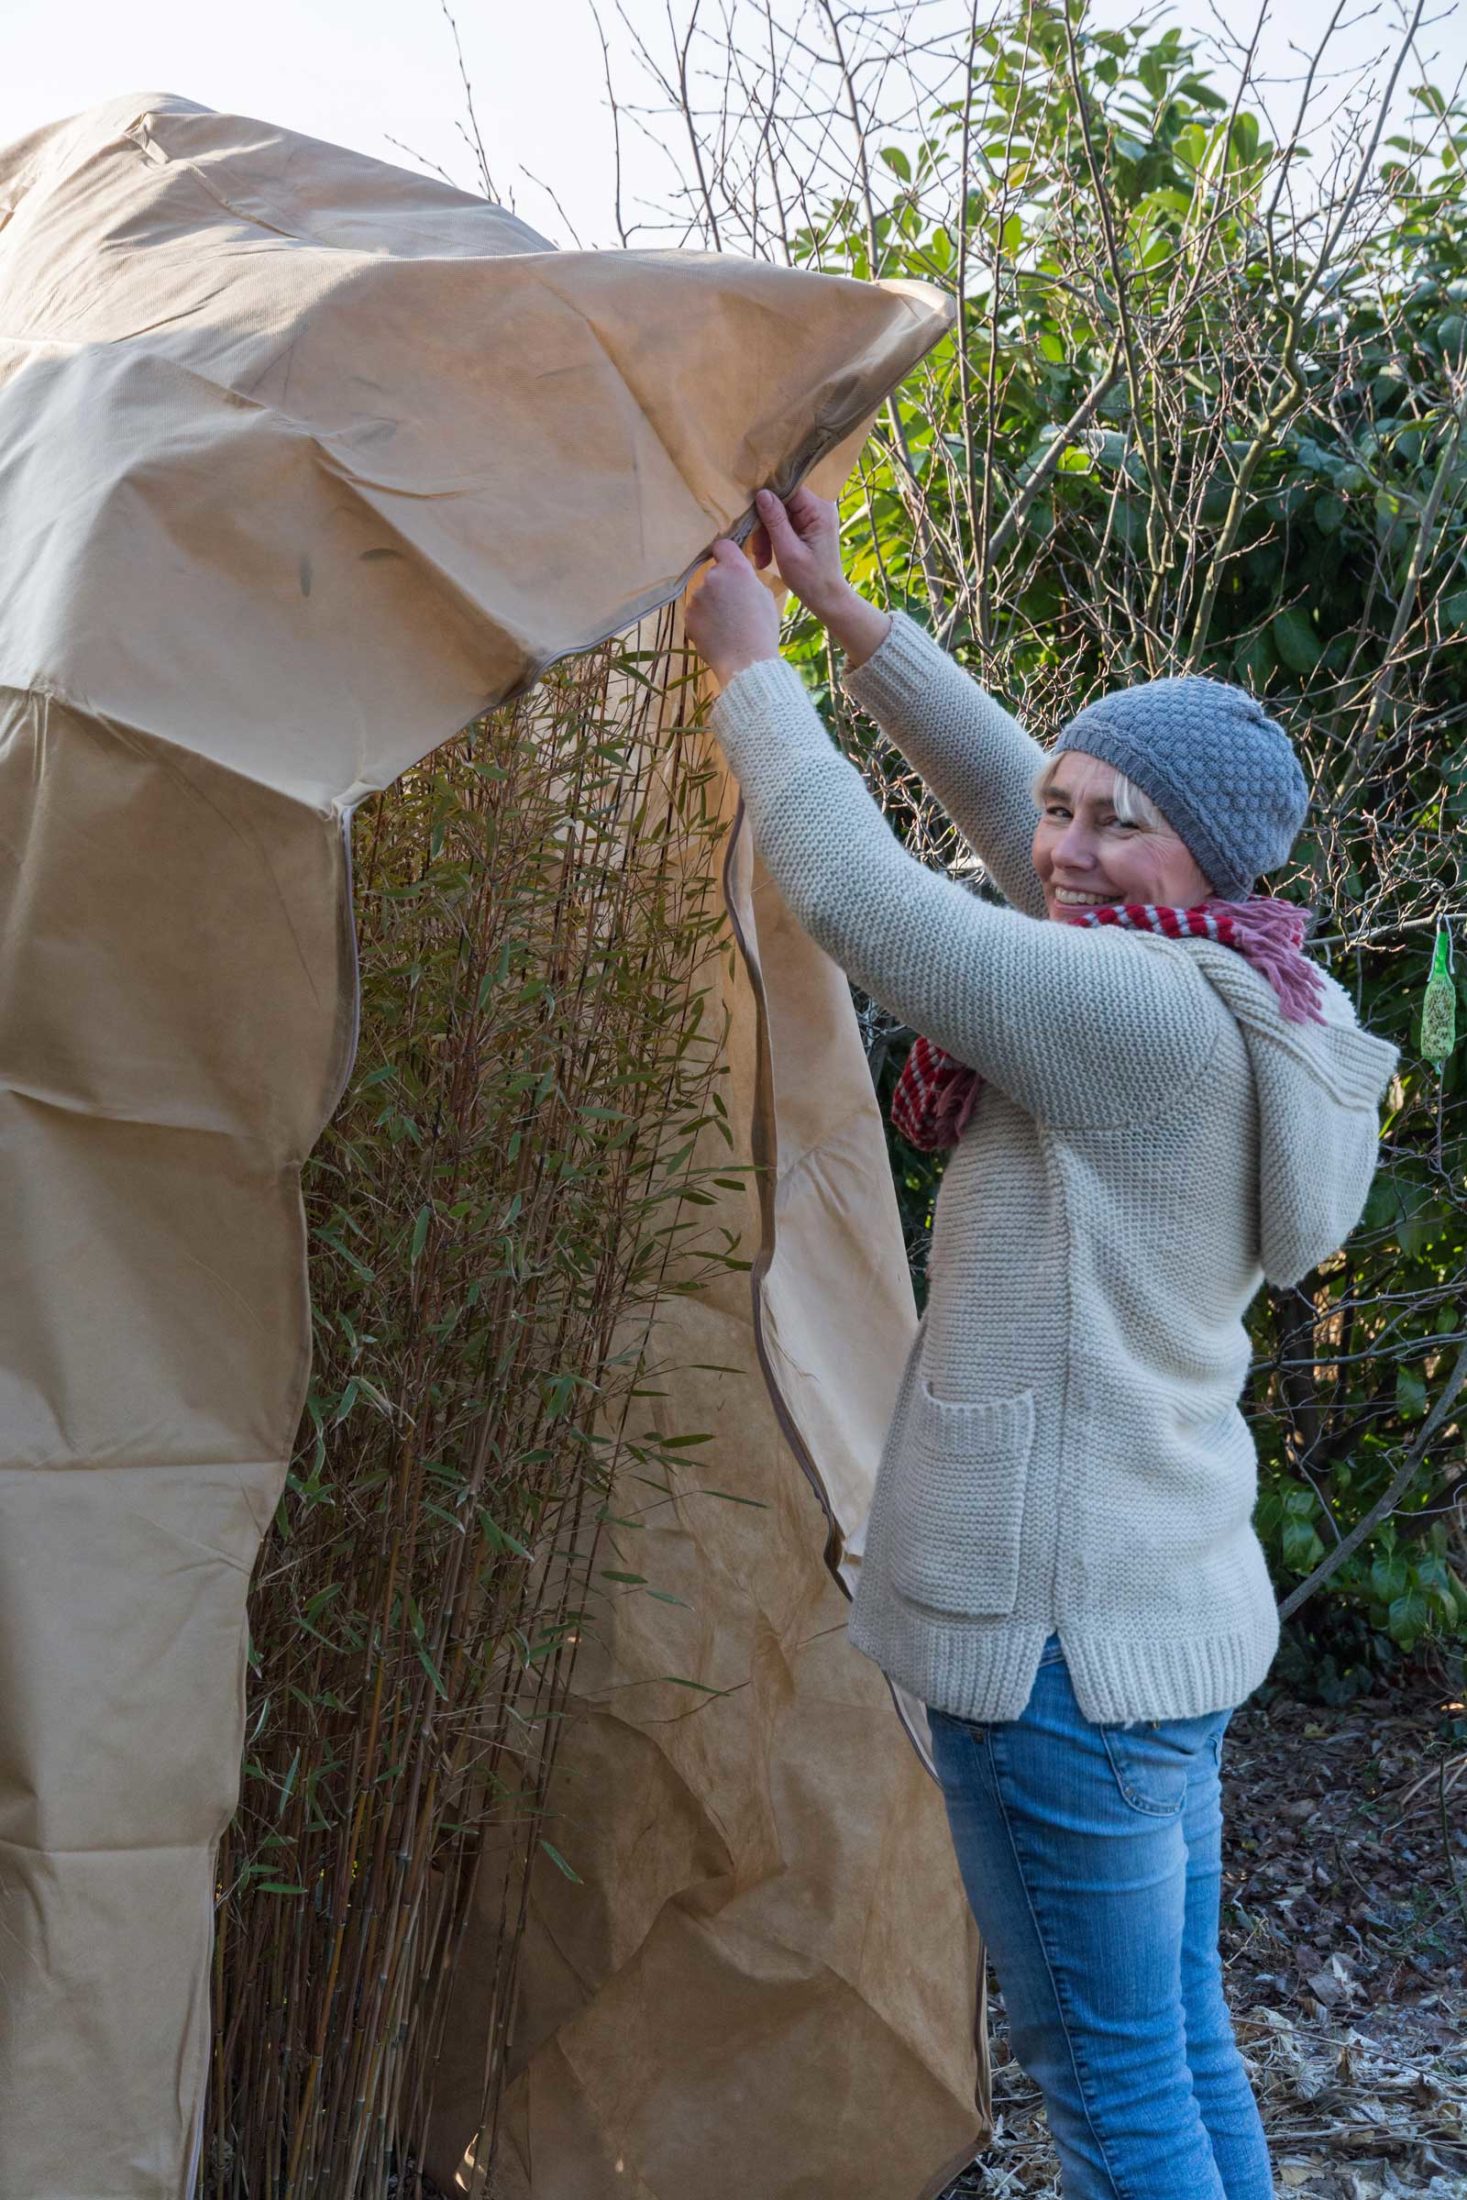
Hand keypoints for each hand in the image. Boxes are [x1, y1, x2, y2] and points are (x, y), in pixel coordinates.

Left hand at [684, 537, 781, 685]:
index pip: (723, 546)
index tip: (728, 564)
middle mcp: (712, 578)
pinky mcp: (688, 617)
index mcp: (736, 569)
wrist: (747, 663)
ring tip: (727, 626)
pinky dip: (704, 621)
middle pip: (714, 574)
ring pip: (704, 595)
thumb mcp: (765, 597)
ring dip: (712, 605)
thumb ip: (748, 580)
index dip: (726, 554)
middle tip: (735, 608)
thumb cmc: (763, 631)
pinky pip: (696, 613)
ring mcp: (697, 598)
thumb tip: (738, 580)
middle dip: (721, 586)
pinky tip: (717, 635)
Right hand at [748, 485, 845, 616]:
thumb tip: (762, 493)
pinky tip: (767, 557)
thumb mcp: (788, 551)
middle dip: (765, 525)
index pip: (788, 490)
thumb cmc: (811, 580)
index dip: (767, 499)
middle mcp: (819, 508)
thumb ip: (775, 521)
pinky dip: (773, 539)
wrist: (827, 599)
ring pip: (780, 515)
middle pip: (782, 503)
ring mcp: (814, 517)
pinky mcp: (808, 527)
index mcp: (819, 510)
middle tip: (757, 550)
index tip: (751, 515)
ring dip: (767, 535)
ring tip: (761, 559)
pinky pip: (784, 525)